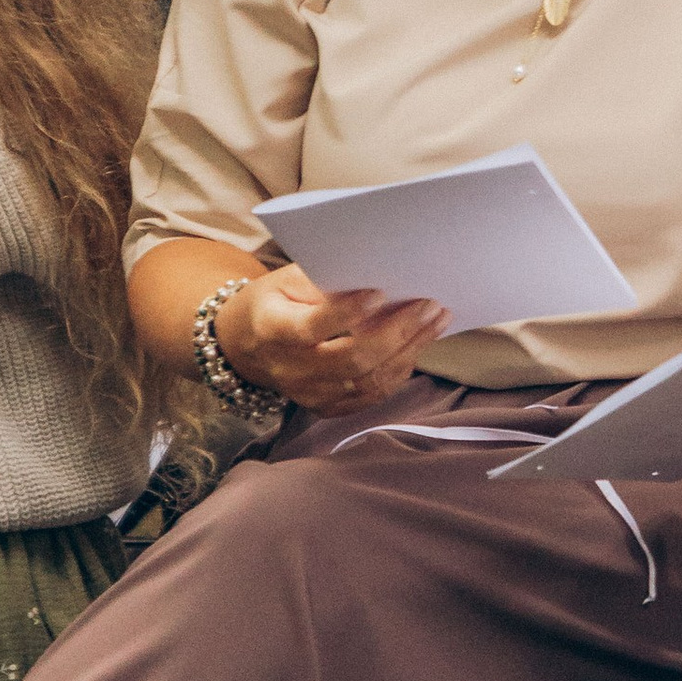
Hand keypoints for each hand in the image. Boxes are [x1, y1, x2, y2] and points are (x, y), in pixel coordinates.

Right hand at [213, 265, 447, 413]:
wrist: (245, 345)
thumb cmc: (273, 301)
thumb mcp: (286, 279)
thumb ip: (325, 279)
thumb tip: (378, 273)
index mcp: (273, 329)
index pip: (314, 327)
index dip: (349, 312)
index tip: (381, 292)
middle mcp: (289, 368)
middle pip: (352, 359)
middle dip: (398, 332)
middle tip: (430, 305)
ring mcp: (307, 394)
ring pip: (368, 381)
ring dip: (409, 351)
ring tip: (436, 321)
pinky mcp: (324, 407)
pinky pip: (370, 395)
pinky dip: (399, 370)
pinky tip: (418, 345)